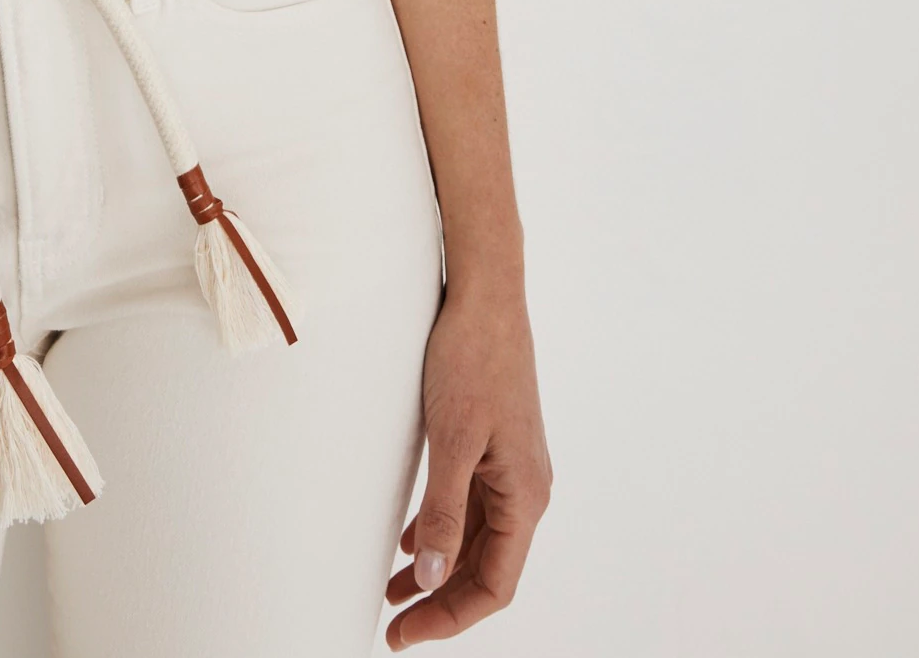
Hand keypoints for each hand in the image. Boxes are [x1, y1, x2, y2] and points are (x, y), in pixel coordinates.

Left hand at [383, 287, 553, 644]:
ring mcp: (511, 466)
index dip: (451, 617)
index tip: (404, 634)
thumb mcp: (453, 440)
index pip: (495, 584)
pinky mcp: (493, 445)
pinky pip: (471, 505)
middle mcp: (525, 488)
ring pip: (477, 539)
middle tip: (393, 626)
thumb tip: (434, 580)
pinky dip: (442, 531)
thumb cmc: (471, 359)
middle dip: (441, 601)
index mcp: (524, 495)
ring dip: (439, 570)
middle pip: (487, 568)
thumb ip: (446, 514)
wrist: (485, 295)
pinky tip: (411, 542)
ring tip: (393, 592)